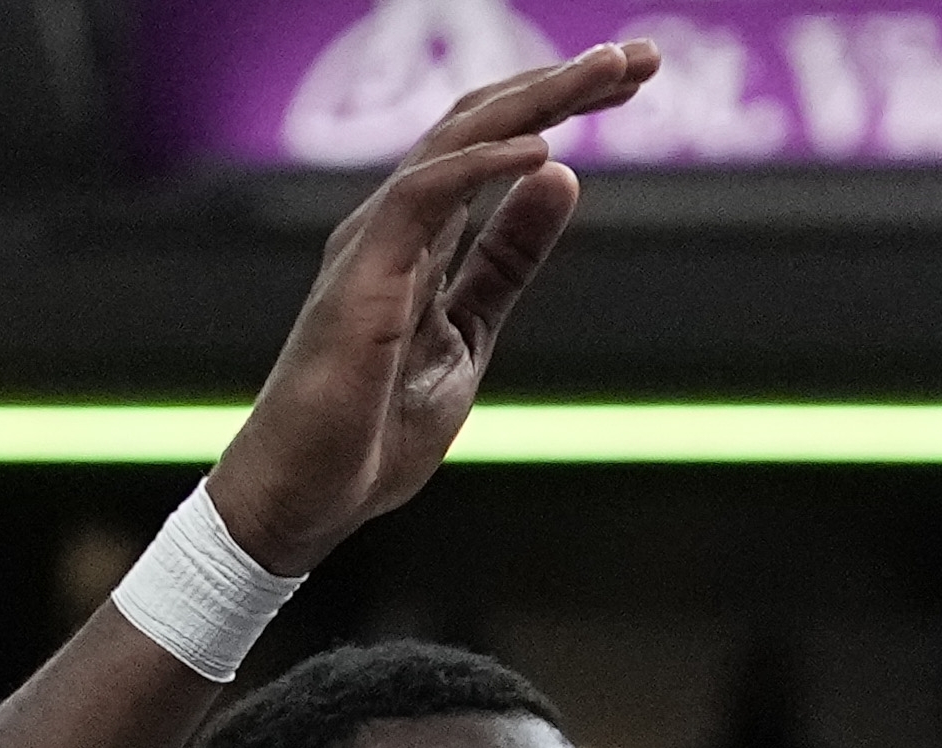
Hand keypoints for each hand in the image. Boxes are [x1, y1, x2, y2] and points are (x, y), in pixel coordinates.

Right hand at [209, 44, 659, 573]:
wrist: (304, 499)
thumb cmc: (371, 429)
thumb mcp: (469, 332)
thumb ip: (507, 259)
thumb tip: (562, 176)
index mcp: (420, 232)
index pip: (494, 139)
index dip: (561, 100)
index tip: (630, 77)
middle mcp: (394, 220)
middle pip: (481, 120)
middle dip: (562, 81)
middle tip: (637, 54)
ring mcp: (374, 242)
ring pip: (457, 138)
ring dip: (535, 100)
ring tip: (604, 75)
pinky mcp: (362, 275)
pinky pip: (424, 195)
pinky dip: (482, 166)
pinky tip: (542, 150)